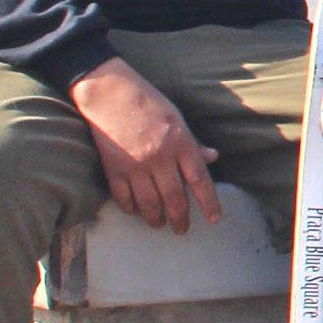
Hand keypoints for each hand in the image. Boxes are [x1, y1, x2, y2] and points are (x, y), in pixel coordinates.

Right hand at [68, 57, 221, 232]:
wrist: (109, 93)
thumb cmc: (147, 102)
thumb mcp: (177, 118)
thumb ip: (192, 142)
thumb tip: (212, 157)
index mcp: (180, 144)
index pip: (200, 180)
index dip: (209, 202)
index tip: (214, 219)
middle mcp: (160, 158)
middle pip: (175, 199)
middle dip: (180, 219)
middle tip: (182, 229)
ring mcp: (135, 166)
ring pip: (149, 204)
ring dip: (156, 219)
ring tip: (159, 224)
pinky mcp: (113, 169)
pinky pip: (124, 199)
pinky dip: (131, 209)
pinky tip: (136, 212)